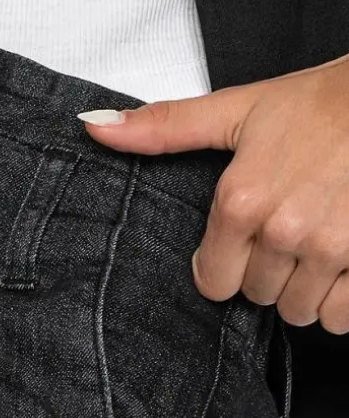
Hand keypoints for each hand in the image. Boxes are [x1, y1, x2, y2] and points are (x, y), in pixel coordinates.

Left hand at [77, 53, 348, 331]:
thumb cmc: (322, 103)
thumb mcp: (239, 109)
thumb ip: (166, 126)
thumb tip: (94, 128)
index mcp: (242, 200)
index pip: (213, 281)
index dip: (227, 262)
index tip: (247, 238)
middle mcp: (284, 230)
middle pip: (257, 296)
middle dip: (269, 271)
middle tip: (290, 231)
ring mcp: (332, 250)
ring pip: (299, 311)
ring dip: (307, 289)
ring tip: (320, 243)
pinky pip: (342, 315)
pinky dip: (342, 299)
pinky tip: (345, 262)